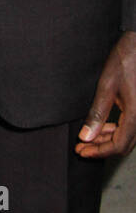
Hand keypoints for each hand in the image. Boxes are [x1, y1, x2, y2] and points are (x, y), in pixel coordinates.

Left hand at [75, 30, 135, 158]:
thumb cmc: (126, 60)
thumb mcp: (106, 86)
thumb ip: (97, 113)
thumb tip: (86, 136)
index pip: (118, 146)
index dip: (99, 152)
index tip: (82, 151)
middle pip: (123, 144)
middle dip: (101, 148)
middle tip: (82, 148)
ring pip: (127, 137)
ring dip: (107, 140)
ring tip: (88, 139)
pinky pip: (129, 126)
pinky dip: (115, 130)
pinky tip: (102, 127)